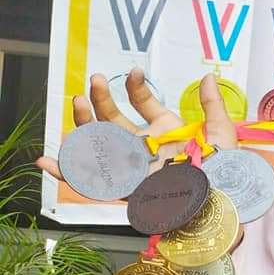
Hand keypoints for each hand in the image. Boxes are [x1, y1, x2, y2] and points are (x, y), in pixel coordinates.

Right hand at [36, 68, 243, 246]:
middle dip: (101, 100)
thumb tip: (210, 77)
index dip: (136, 87)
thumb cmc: (224, 170)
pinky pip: (91, 181)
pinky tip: (47, 161)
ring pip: (98, 143)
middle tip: (94, 81)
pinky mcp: (125, 188)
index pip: (143, 103)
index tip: (135, 72)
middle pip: (112, 120)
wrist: (221, 203)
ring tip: (77, 102)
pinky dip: (67, 173)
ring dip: (83, 124)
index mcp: (165, 131)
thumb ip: (212, 105)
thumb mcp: (221, 132)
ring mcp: (133, 165)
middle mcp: (145, 146)